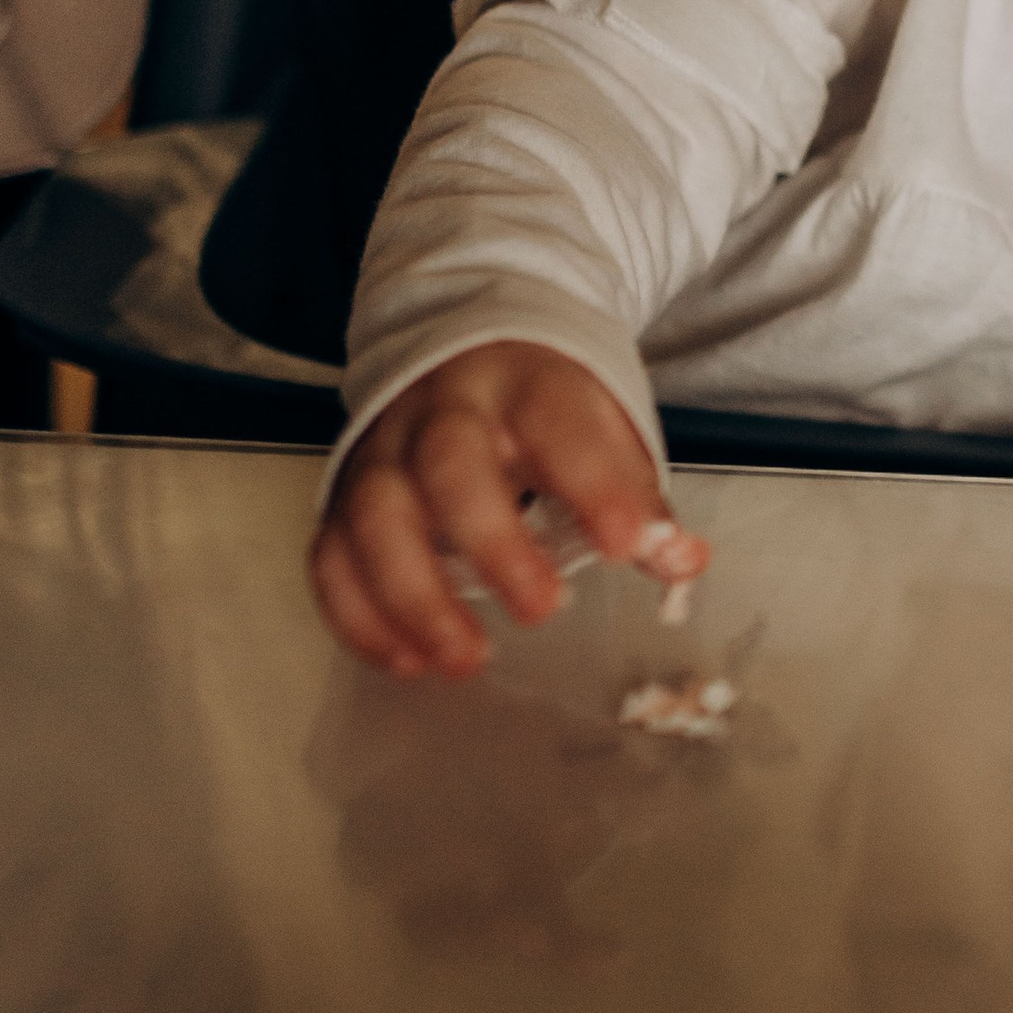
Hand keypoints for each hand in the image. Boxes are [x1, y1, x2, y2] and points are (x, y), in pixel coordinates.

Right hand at [310, 340, 707, 683]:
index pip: (557, 423)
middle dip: (493, 543)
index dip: (592, 483)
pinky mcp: (343, 495)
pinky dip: (360, 616)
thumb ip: (639, 499)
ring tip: (464, 659)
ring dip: (414, 596)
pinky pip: (331, 555)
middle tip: (542, 611)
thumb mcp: (603, 433)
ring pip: (375, 513)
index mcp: (526, 385)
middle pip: (449, 465)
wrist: (465, 350)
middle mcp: (444, 410)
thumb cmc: (545, 410)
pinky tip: (406, 662)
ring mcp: (385, 450)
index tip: (627, 546)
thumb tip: (681, 561)